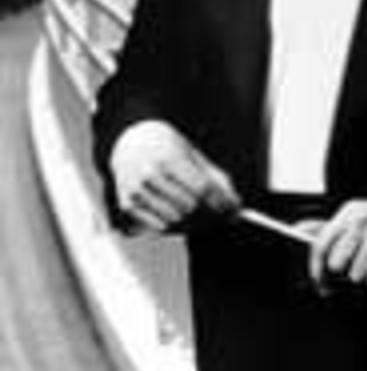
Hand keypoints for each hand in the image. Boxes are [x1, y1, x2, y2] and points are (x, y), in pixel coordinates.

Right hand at [109, 120, 239, 231]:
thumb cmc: (165, 146)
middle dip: (213, 215)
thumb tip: (233, 200)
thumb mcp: (191, 152)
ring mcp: (136, 192)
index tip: (234, 208)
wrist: (131, 142)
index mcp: (168, 157)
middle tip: (227, 217)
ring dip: (198, 224)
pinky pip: (159, 226)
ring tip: (211, 219)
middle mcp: (149, 175)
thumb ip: (212, 176)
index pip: (201, 188)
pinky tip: (190, 221)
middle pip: (190, 206)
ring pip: (176, 220)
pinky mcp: (128, 205)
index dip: (221, 201)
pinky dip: (179, 228)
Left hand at [301, 197, 366, 292]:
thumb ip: (332, 227)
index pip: (321, 243)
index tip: (321, 285)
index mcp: (351, 212)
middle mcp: (363, 217)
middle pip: (338, 260)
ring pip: (358, 267)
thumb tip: (299, 227)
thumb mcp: (361, 222)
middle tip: (358, 275)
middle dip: (345, 274)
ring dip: (366, 275)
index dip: (318, 269)